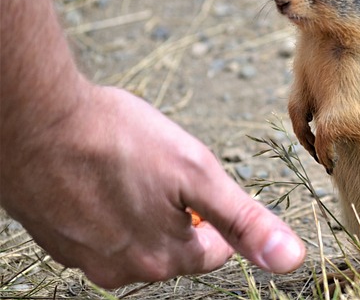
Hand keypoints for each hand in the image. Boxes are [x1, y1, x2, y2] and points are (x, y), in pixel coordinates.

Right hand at [0, 82, 304, 287]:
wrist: (36, 120)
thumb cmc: (118, 140)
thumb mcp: (198, 174)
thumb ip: (245, 221)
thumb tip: (292, 258)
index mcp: (165, 259)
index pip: (215, 250)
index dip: (213, 214)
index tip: (196, 183)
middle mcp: (124, 271)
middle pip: (174, 246)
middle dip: (176, 212)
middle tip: (157, 170)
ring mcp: (86, 258)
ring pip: (136, 238)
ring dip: (140, 208)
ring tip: (126, 169)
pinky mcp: (58, 239)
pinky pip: (98, 232)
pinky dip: (105, 207)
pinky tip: (97, 177)